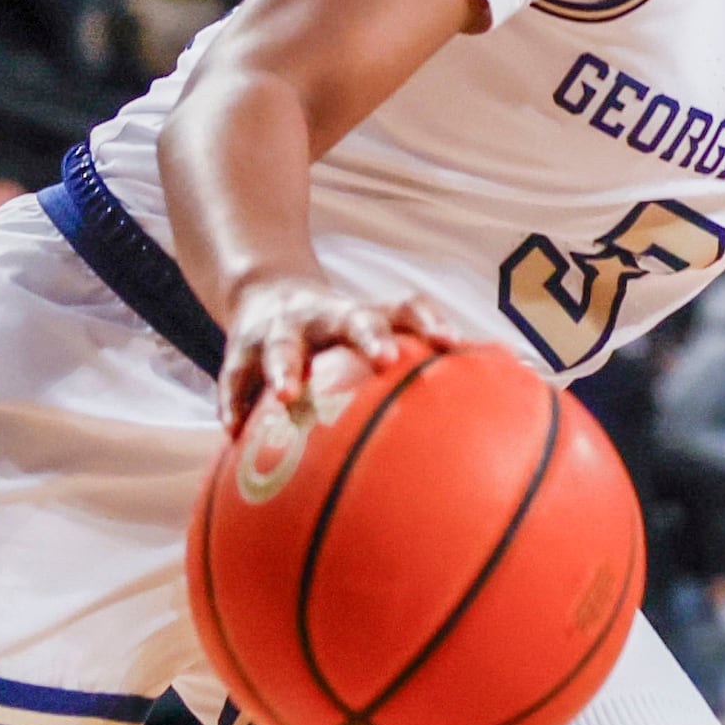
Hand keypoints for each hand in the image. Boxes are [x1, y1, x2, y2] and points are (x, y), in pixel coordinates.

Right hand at [218, 271, 461, 429]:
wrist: (265, 293)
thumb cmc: (337, 337)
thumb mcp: (369, 338)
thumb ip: (414, 369)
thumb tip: (490, 398)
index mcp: (363, 316)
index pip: (402, 308)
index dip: (426, 319)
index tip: (450, 341)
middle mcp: (325, 318)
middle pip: (351, 318)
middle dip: (369, 336)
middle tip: (388, 358)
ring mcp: (280, 332)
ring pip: (283, 345)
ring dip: (284, 367)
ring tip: (286, 394)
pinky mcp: (240, 352)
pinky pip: (234, 378)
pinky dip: (233, 403)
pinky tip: (234, 431)